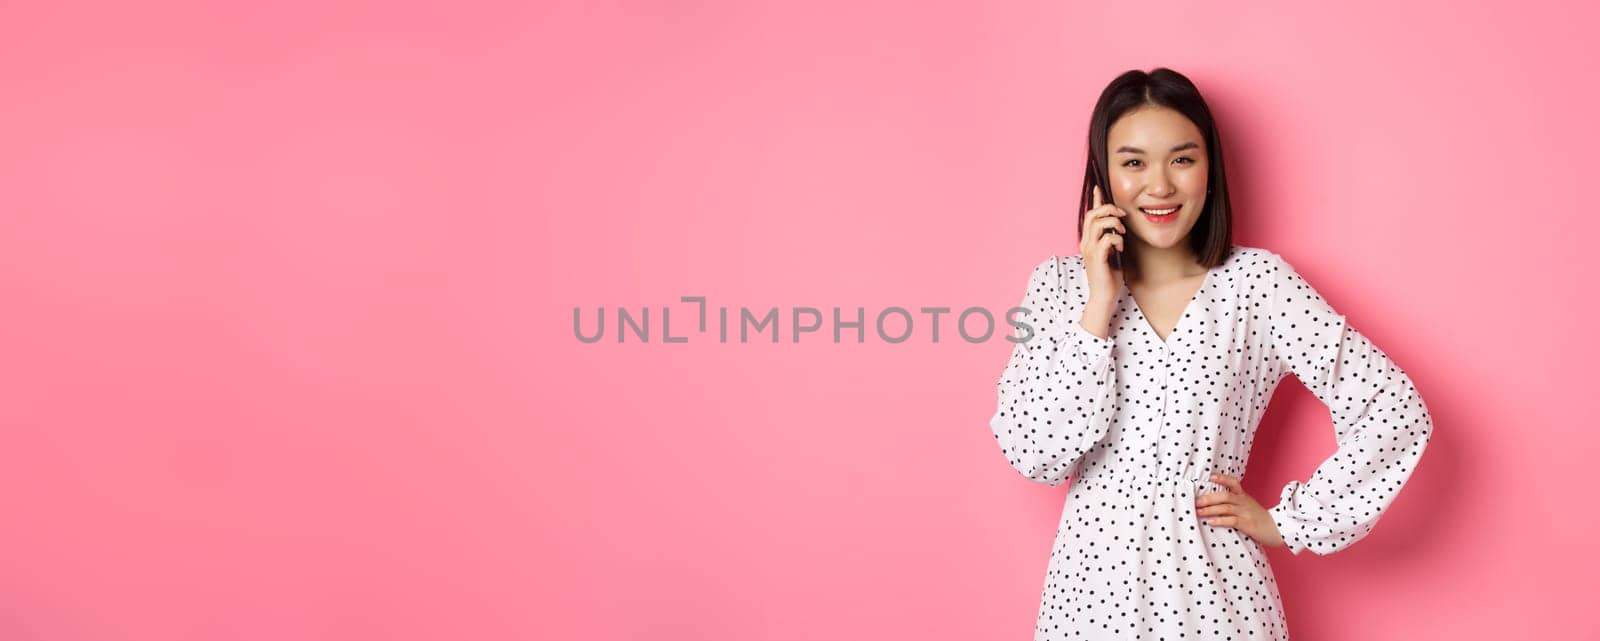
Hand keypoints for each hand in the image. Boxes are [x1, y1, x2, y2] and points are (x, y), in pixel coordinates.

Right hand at [1078, 185, 1126, 304]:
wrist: (1103, 296)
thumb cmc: (1109, 276)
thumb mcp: (1111, 252)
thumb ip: (1112, 238)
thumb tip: (1119, 226)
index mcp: (1088, 240)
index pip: (1090, 214)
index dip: (1094, 200)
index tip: (1098, 188)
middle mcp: (1086, 242)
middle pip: (1092, 214)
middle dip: (1108, 209)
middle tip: (1122, 215)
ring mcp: (1089, 249)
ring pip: (1098, 223)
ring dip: (1113, 223)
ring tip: (1122, 233)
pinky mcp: (1096, 257)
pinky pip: (1107, 239)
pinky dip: (1117, 240)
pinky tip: (1120, 248)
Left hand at [1195, 473, 1285, 547]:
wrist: (1277, 529)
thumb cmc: (1258, 517)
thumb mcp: (1247, 505)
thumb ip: (1233, 502)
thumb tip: (1210, 501)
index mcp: (1243, 496)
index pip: (1233, 483)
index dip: (1223, 479)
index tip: (1211, 477)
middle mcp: (1244, 502)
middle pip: (1225, 496)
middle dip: (1209, 498)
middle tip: (1196, 501)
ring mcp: (1246, 513)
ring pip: (1225, 508)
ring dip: (1210, 510)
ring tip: (1198, 512)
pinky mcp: (1248, 524)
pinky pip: (1232, 521)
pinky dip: (1220, 521)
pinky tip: (1210, 522)